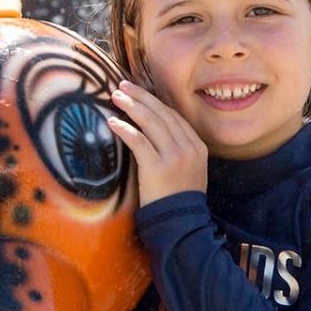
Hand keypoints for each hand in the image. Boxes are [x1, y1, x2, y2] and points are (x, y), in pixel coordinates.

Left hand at [107, 80, 207, 205]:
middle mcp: (188, 148)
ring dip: (131, 106)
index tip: (138, 92)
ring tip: (115, 97)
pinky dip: (124, 129)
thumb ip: (179, 149)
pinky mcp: (157, 168)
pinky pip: (138, 141)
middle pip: (162, 114)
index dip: (154, 101)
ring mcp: (174, 157)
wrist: (181, 224)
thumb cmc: (180, 199)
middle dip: (141, 97)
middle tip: (123, 86)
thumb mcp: (190, 170)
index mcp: (198, 146)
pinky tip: (112, 122)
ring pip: (150, 122)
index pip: (173, 116)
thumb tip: (155, 131)